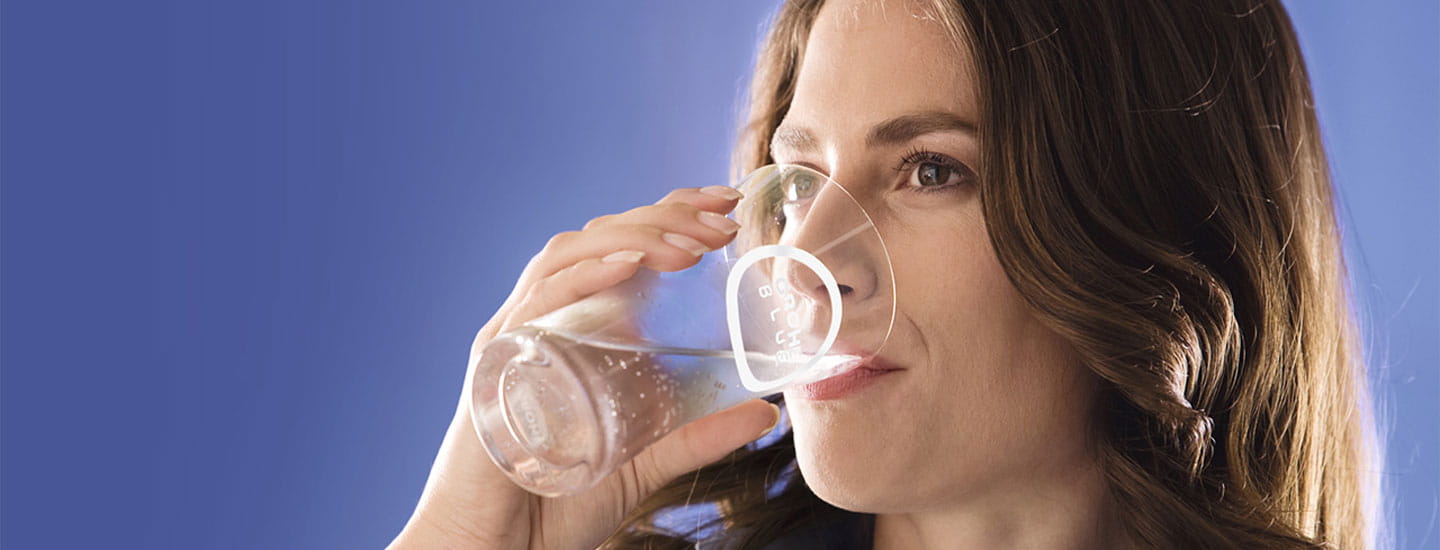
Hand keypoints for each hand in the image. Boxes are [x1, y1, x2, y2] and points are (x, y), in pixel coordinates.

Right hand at [390, 185, 781, 549]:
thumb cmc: (554, 507)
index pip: (618, 248)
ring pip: (567, 255)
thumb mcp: (645, 464)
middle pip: (596, 239)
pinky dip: (582, 276)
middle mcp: (539, 320)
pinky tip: (626, 265)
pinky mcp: (495, 366)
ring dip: (633, 238)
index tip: (724, 203)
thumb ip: (697, 435)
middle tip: (721, 218)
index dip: (668, 216)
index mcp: (569, 329)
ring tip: (690, 244)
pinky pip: (536, 304)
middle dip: (662, 217)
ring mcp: (514, 337)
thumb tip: (767, 412)